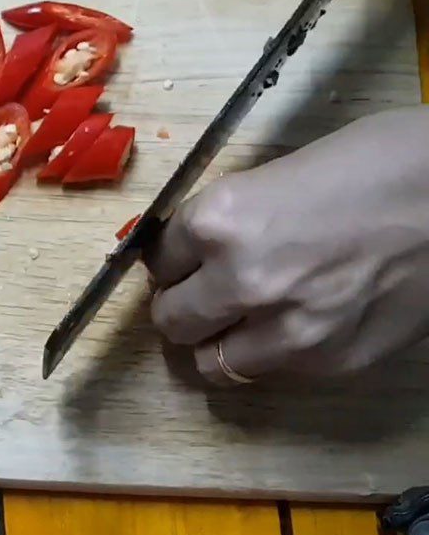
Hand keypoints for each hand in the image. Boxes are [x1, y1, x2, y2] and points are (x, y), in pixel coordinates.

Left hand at [144, 108, 428, 384]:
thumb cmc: (375, 162)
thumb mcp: (278, 173)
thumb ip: (228, 217)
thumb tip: (194, 245)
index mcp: (221, 219)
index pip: (158, 258)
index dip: (171, 258)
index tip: (182, 259)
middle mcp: (242, 281)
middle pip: (170, 319)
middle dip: (180, 303)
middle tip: (201, 292)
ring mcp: (288, 331)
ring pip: (211, 362)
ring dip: (216, 339)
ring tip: (240, 319)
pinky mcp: (332, 363)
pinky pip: (269, 372)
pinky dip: (267, 353)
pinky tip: (294, 323)